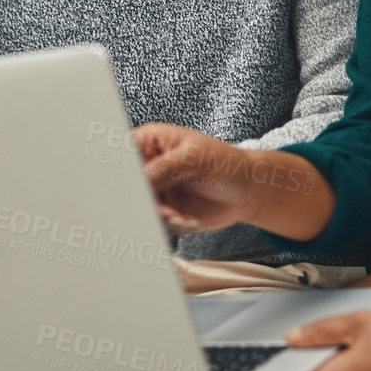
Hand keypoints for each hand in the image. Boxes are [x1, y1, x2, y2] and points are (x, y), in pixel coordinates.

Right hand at [135, 122, 255, 233]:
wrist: (247, 191)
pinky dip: (169, 228)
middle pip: (127, 187)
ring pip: (138, 209)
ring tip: (183, 217)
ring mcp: (154, 191)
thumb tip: (141, 179)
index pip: (123, 154)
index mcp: (150, 142)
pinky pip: (153, 224)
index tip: (136, 189)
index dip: (123, 173)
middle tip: (164, 211)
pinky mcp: (163, 212)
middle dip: (144, 203)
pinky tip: (189, 221)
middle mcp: (148, 167)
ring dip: (160, 219)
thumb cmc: (226, 163)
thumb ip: (166, 166)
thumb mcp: (197, 157)